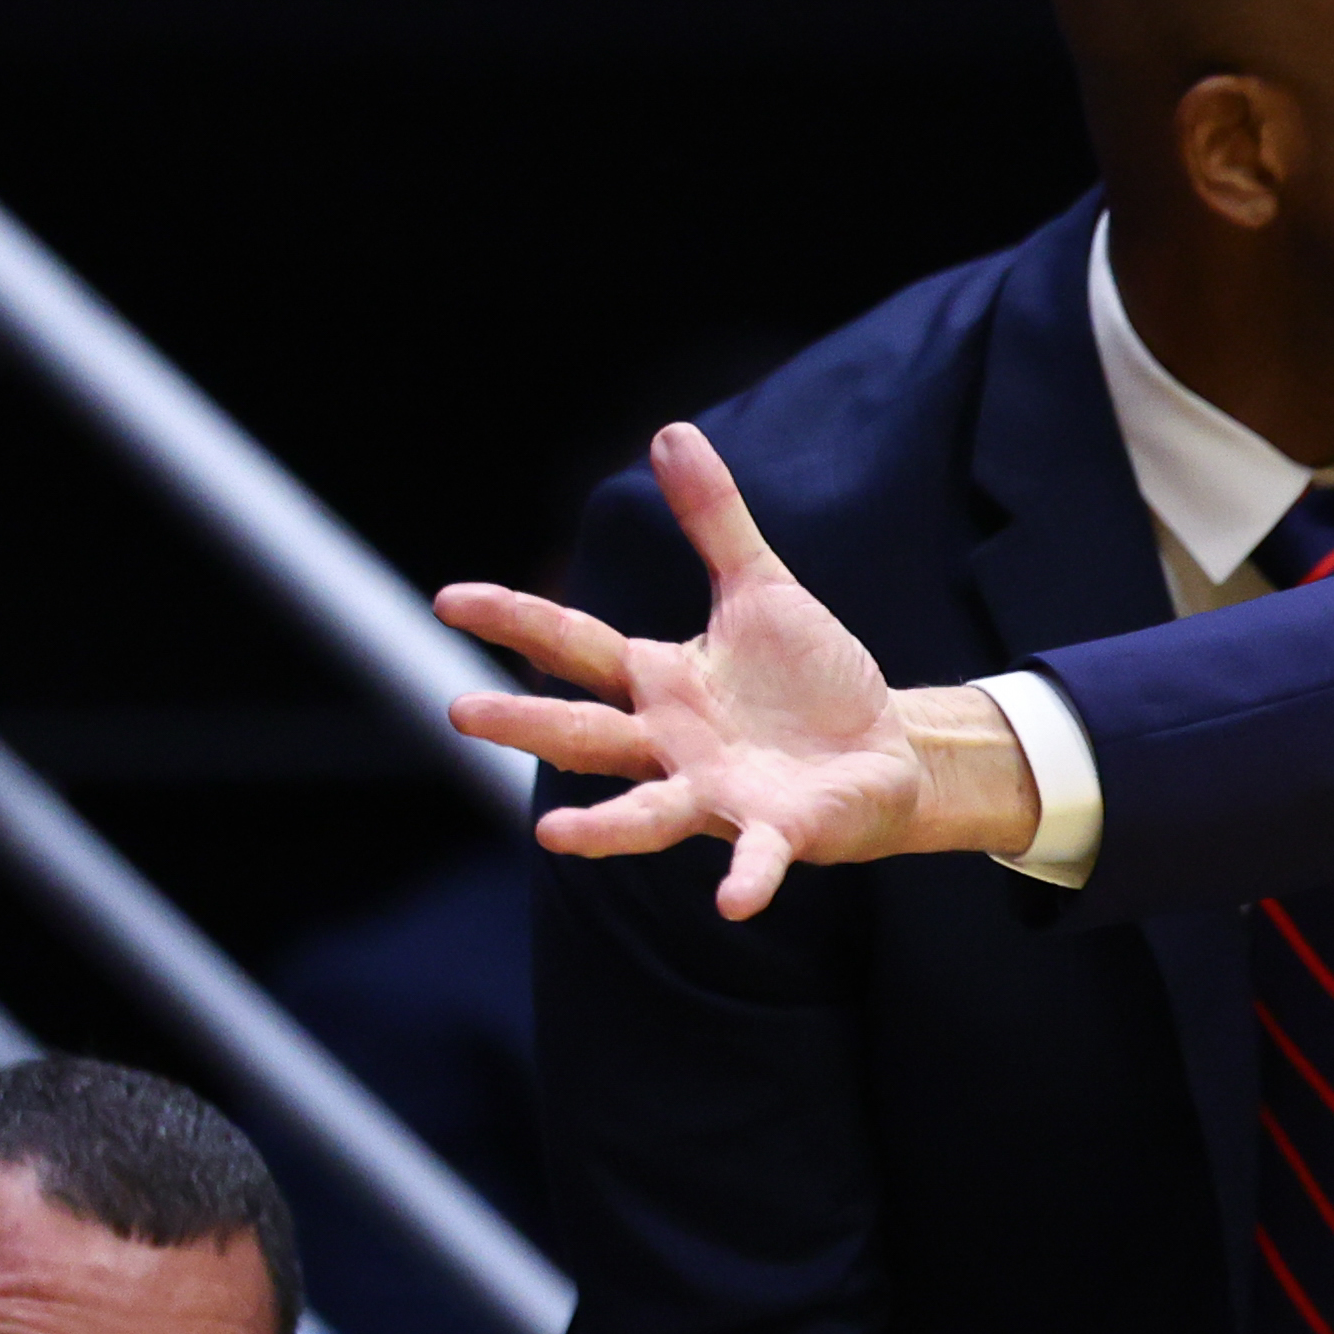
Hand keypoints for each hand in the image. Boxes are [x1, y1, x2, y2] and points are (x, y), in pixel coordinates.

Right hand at [436, 421, 1038, 914]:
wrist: (885, 750)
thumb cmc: (810, 679)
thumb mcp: (762, 588)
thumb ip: (715, 520)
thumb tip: (670, 432)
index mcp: (660, 682)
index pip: (574, 645)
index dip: (516, 619)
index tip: (448, 597)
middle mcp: (671, 744)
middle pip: (586, 732)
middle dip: (527, 724)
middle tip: (460, 713)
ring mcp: (716, 793)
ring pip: (646, 811)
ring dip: (603, 828)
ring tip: (551, 835)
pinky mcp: (776, 831)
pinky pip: (754, 857)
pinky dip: (745, 878)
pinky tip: (732, 902)